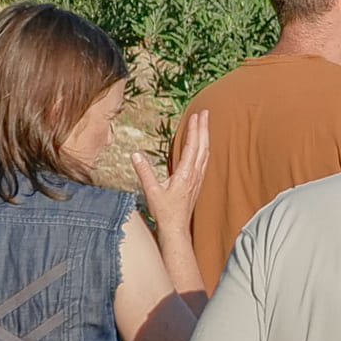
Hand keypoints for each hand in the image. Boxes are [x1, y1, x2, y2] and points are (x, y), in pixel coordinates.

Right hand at [136, 107, 209, 241]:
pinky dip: (204, 149)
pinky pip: (204, 161)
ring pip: (205, 153)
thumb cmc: (164, 211)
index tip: (197, 115)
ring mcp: (198, 179)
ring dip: (205, 137)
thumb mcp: (151, 191)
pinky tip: (203, 147)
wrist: (176, 228)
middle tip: (205, 112)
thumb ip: (144, 172)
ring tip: (205, 124)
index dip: (195, 130)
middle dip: (204, 128)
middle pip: (203, 146)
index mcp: (185, 174)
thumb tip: (135, 155)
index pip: (192, 146)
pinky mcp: (197, 183)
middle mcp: (195, 174)